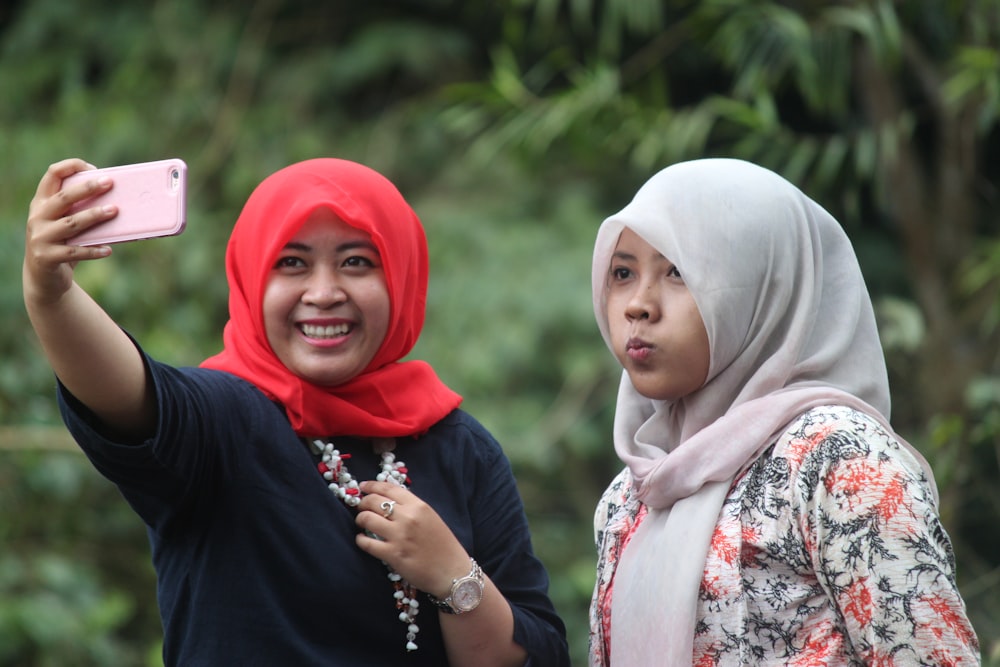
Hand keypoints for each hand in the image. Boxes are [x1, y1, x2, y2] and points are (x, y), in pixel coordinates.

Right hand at [23, 159, 116, 304]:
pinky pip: (75, 252)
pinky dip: (93, 251)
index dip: (70, 167)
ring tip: (115, 211)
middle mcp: (38, 217)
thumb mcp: (64, 223)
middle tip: (110, 182)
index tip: (93, 167)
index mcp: (42, 202)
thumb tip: (118, 199)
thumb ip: (79, 210)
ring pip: (71, 223)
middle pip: (64, 197)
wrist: (43, 277)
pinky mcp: (47, 257)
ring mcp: (40, 237)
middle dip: (87, 188)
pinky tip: (108, 250)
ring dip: (94, 216)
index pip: (51, 175)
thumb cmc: (63, 243)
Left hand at [356, 480, 471, 597]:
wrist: (452, 572)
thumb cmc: (444, 546)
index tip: (363, 486)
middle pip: (374, 501)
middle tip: (361, 508)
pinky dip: (360, 540)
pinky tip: (362, 540)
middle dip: (363, 503)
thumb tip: (389, 500)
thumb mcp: (431, 518)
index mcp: (419, 506)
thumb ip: (412, 508)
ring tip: (362, 524)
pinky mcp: (392, 554)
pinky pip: (366, 543)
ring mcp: (399, 536)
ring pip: (367, 519)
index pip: (389, 488)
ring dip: (360, 520)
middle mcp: (408, 517)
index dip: (372, 485)